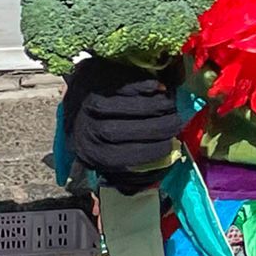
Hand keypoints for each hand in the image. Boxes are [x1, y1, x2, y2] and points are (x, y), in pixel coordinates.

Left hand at [61, 56, 183, 193]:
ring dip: (152, 108)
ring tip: (171, 106)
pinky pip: (122, 86)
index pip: (119, 158)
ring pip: (121, 109)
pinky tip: (160, 89)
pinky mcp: (94, 81)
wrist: (79, 93)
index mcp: (90, 153)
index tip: (170, 146)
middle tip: (176, 124)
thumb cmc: (101, 127)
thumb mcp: (107, 153)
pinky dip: (144, 87)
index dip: (148, 152)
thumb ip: (128, 168)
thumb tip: (158, 173)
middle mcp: (85, 130)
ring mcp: (87, 105)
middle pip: (119, 132)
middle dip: (155, 129)